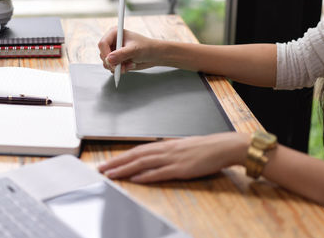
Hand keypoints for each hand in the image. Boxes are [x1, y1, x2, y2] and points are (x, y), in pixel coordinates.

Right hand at [98, 27, 162, 72]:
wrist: (154, 55)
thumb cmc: (147, 47)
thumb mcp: (134, 50)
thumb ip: (121, 54)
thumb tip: (109, 59)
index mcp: (115, 33)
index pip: (102, 44)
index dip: (105, 54)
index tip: (111, 62)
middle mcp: (113, 42)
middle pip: (103, 55)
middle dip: (113, 63)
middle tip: (122, 66)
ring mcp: (115, 52)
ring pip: (107, 63)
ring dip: (118, 67)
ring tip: (129, 65)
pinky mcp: (117, 60)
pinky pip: (112, 68)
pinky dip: (120, 70)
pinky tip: (129, 66)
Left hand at [98, 132, 249, 182]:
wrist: (222, 146)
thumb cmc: (204, 148)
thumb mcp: (182, 147)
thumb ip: (167, 152)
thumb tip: (153, 158)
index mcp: (164, 145)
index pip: (137, 151)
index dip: (120, 157)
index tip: (107, 162)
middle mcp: (165, 150)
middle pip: (135, 156)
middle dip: (116, 163)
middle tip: (101, 169)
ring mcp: (172, 159)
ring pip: (142, 163)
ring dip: (125, 169)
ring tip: (111, 174)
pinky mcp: (181, 169)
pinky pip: (159, 173)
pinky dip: (146, 176)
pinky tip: (135, 179)